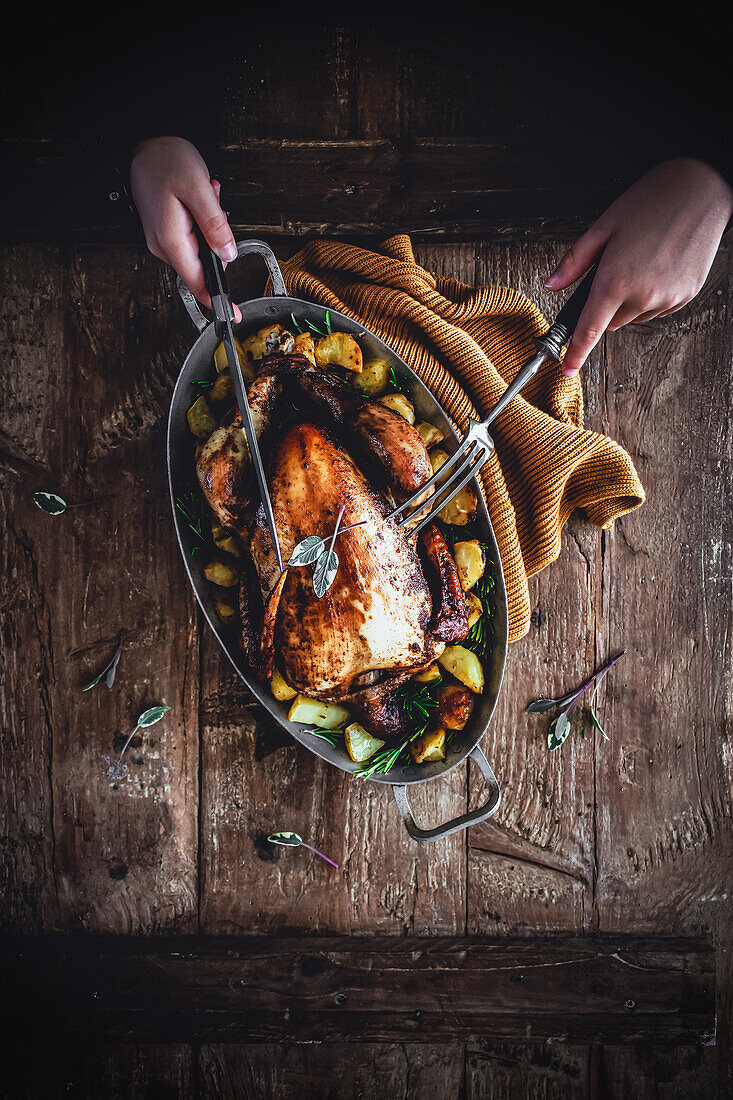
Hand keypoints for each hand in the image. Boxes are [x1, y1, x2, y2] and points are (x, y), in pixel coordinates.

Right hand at [130, 136, 240, 319]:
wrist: (142, 144)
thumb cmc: (165, 160)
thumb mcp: (198, 189)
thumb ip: (215, 226)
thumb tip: (227, 254)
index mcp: (171, 240)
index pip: (198, 282)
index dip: (218, 301)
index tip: (234, 314)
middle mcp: (164, 246)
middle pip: (204, 264)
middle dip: (217, 239)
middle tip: (213, 205)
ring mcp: (163, 240)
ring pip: (201, 249)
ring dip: (209, 225)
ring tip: (204, 196)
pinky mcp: (166, 232)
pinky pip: (193, 238)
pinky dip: (202, 220)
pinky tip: (198, 199)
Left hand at [546, 158, 732, 375]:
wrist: (701, 188)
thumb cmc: (651, 201)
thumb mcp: (603, 226)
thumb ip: (574, 262)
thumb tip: (552, 284)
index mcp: (616, 281)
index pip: (590, 330)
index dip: (576, 353)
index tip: (567, 369)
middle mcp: (643, 296)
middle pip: (612, 322)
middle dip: (608, 304)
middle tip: (617, 268)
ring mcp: (668, 298)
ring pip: (636, 316)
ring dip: (632, 299)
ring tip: (643, 260)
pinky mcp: (687, 295)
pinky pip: (659, 309)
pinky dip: (653, 295)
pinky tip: (659, 265)